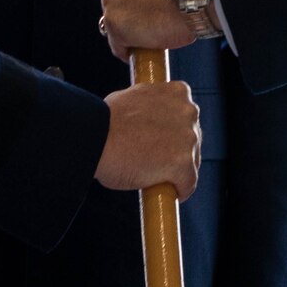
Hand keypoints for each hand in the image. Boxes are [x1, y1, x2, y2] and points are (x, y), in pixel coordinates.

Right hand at [96, 80, 200, 198]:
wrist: (94, 137)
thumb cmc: (105, 121)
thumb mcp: (133, 98)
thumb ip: (150, 106)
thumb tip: (149, 116)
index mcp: (178, 93)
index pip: (185, 116)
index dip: (172, 131)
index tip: (161, 142)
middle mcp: (188, 112)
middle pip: (191, 139)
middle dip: (177, 151)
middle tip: (154, 161)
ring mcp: (188, 138)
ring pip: (191, 162)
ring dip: (176, 171)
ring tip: (154, 177)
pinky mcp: (184, 164)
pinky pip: (188, 183)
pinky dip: (179, 190)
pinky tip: (166, 193)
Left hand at [99, 0, 190, 59]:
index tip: (140, 1)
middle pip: (111, 0)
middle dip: (126, 9)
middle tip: (148, 16)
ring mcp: (108, 0)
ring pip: (113, 24)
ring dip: (129, 30)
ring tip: (151, 31)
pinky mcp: (112, 24)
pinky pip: (117, 44)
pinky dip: (129, 49)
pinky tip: (145, 46)